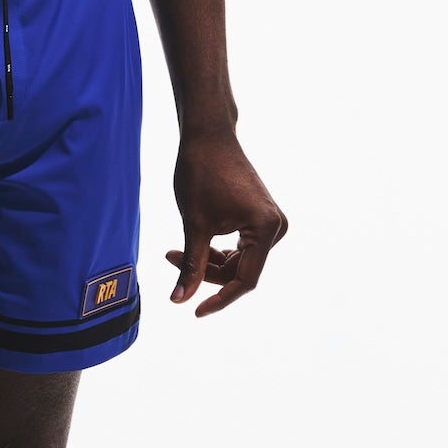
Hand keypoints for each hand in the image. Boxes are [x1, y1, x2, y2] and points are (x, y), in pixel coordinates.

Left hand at [166, 128, 287, 316]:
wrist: (207, 135)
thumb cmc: (200, 173)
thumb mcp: (194, 224)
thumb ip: (191, 266)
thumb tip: (179, 301)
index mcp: (266, 229)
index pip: (244, 280)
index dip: (219, 298)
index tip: (194, 312)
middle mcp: (276, 226)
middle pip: (242, 271)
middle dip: (207, 272)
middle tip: (171, 258)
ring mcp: (271, 221)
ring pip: (240, 260)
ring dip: (210, 261)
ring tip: (177, 250)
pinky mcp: (261, 216)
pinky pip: (243, 247)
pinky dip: (219, 250)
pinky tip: (197, 244)